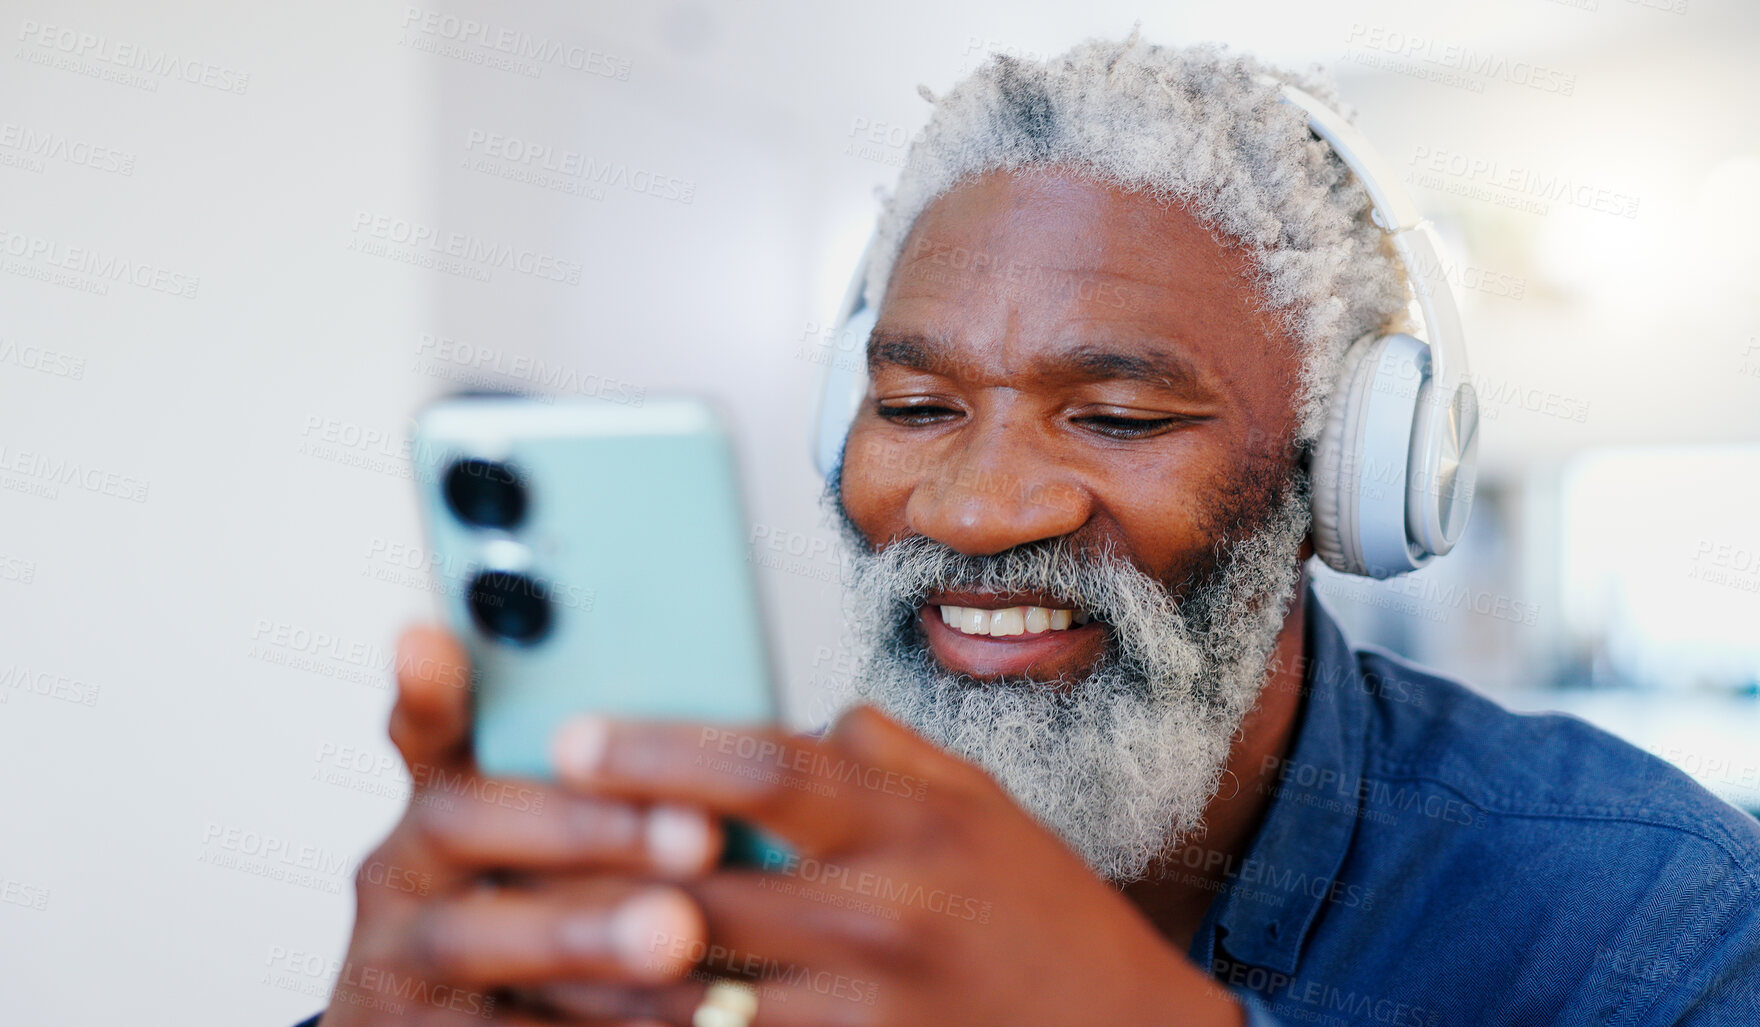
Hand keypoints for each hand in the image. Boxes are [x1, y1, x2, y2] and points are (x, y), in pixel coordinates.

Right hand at [317, 626, 725, 1026]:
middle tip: (696, 835)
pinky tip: (666, 1014)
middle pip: (462, 824)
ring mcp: (396, 960)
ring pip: (476, 938)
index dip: (428, 687)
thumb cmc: (540, 924)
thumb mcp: (562, 840)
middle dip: (583, 826)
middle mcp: (402, 870)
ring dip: (586, 932)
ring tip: (681, 934)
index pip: (425, 725)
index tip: (432, 638)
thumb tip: (713, 752)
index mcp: (440, 800)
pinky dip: (581, 1025)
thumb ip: (612, 784)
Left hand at [546, 706, 1245, 1026]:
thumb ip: (890, 758)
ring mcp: (868, 1007)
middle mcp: (886, 911)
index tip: (574, 738)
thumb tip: (802, 721)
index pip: (763, 765)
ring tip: (521, 936)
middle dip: (592, 855)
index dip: (657, 747)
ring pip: (692, 987)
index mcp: (912, 825)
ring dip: (601, 963)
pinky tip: (605, 1020)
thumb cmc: (1052, 923)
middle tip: (504, 834)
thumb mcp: (986, 814)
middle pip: (700, 878)